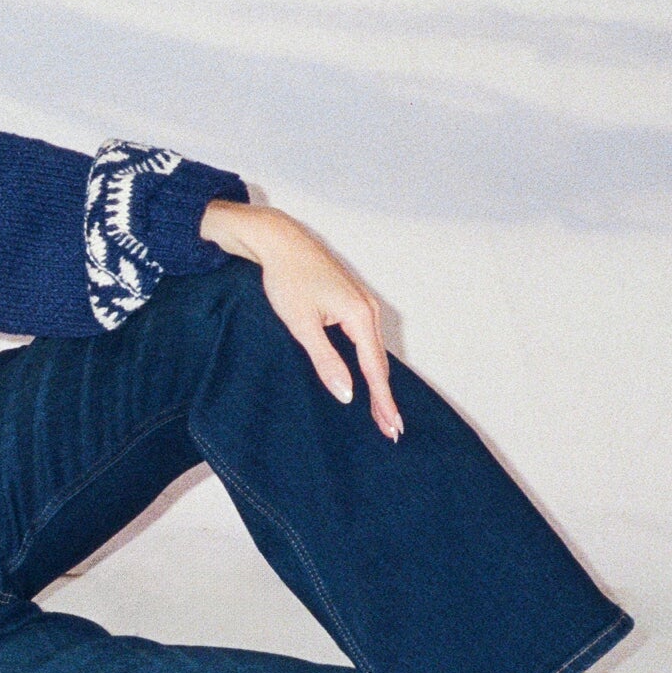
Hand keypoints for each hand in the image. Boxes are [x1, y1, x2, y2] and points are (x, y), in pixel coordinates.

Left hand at [199, 200, 402, 441]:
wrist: (280, 241)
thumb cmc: (287, 277)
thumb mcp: (302, 325)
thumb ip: (326, 361)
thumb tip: (347, 394)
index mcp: (360, 315)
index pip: (375, 369)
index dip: (382, 401)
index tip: (391, 427)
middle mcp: (369, 309)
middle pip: (379, 363)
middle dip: (384, 397)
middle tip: (390, 430)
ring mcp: (363, 304)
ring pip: (373, 352)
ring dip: (377, 382)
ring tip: (381, 412)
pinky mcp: (352, 302)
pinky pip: (366, 340)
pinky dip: (369, 363)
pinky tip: (367, 377)